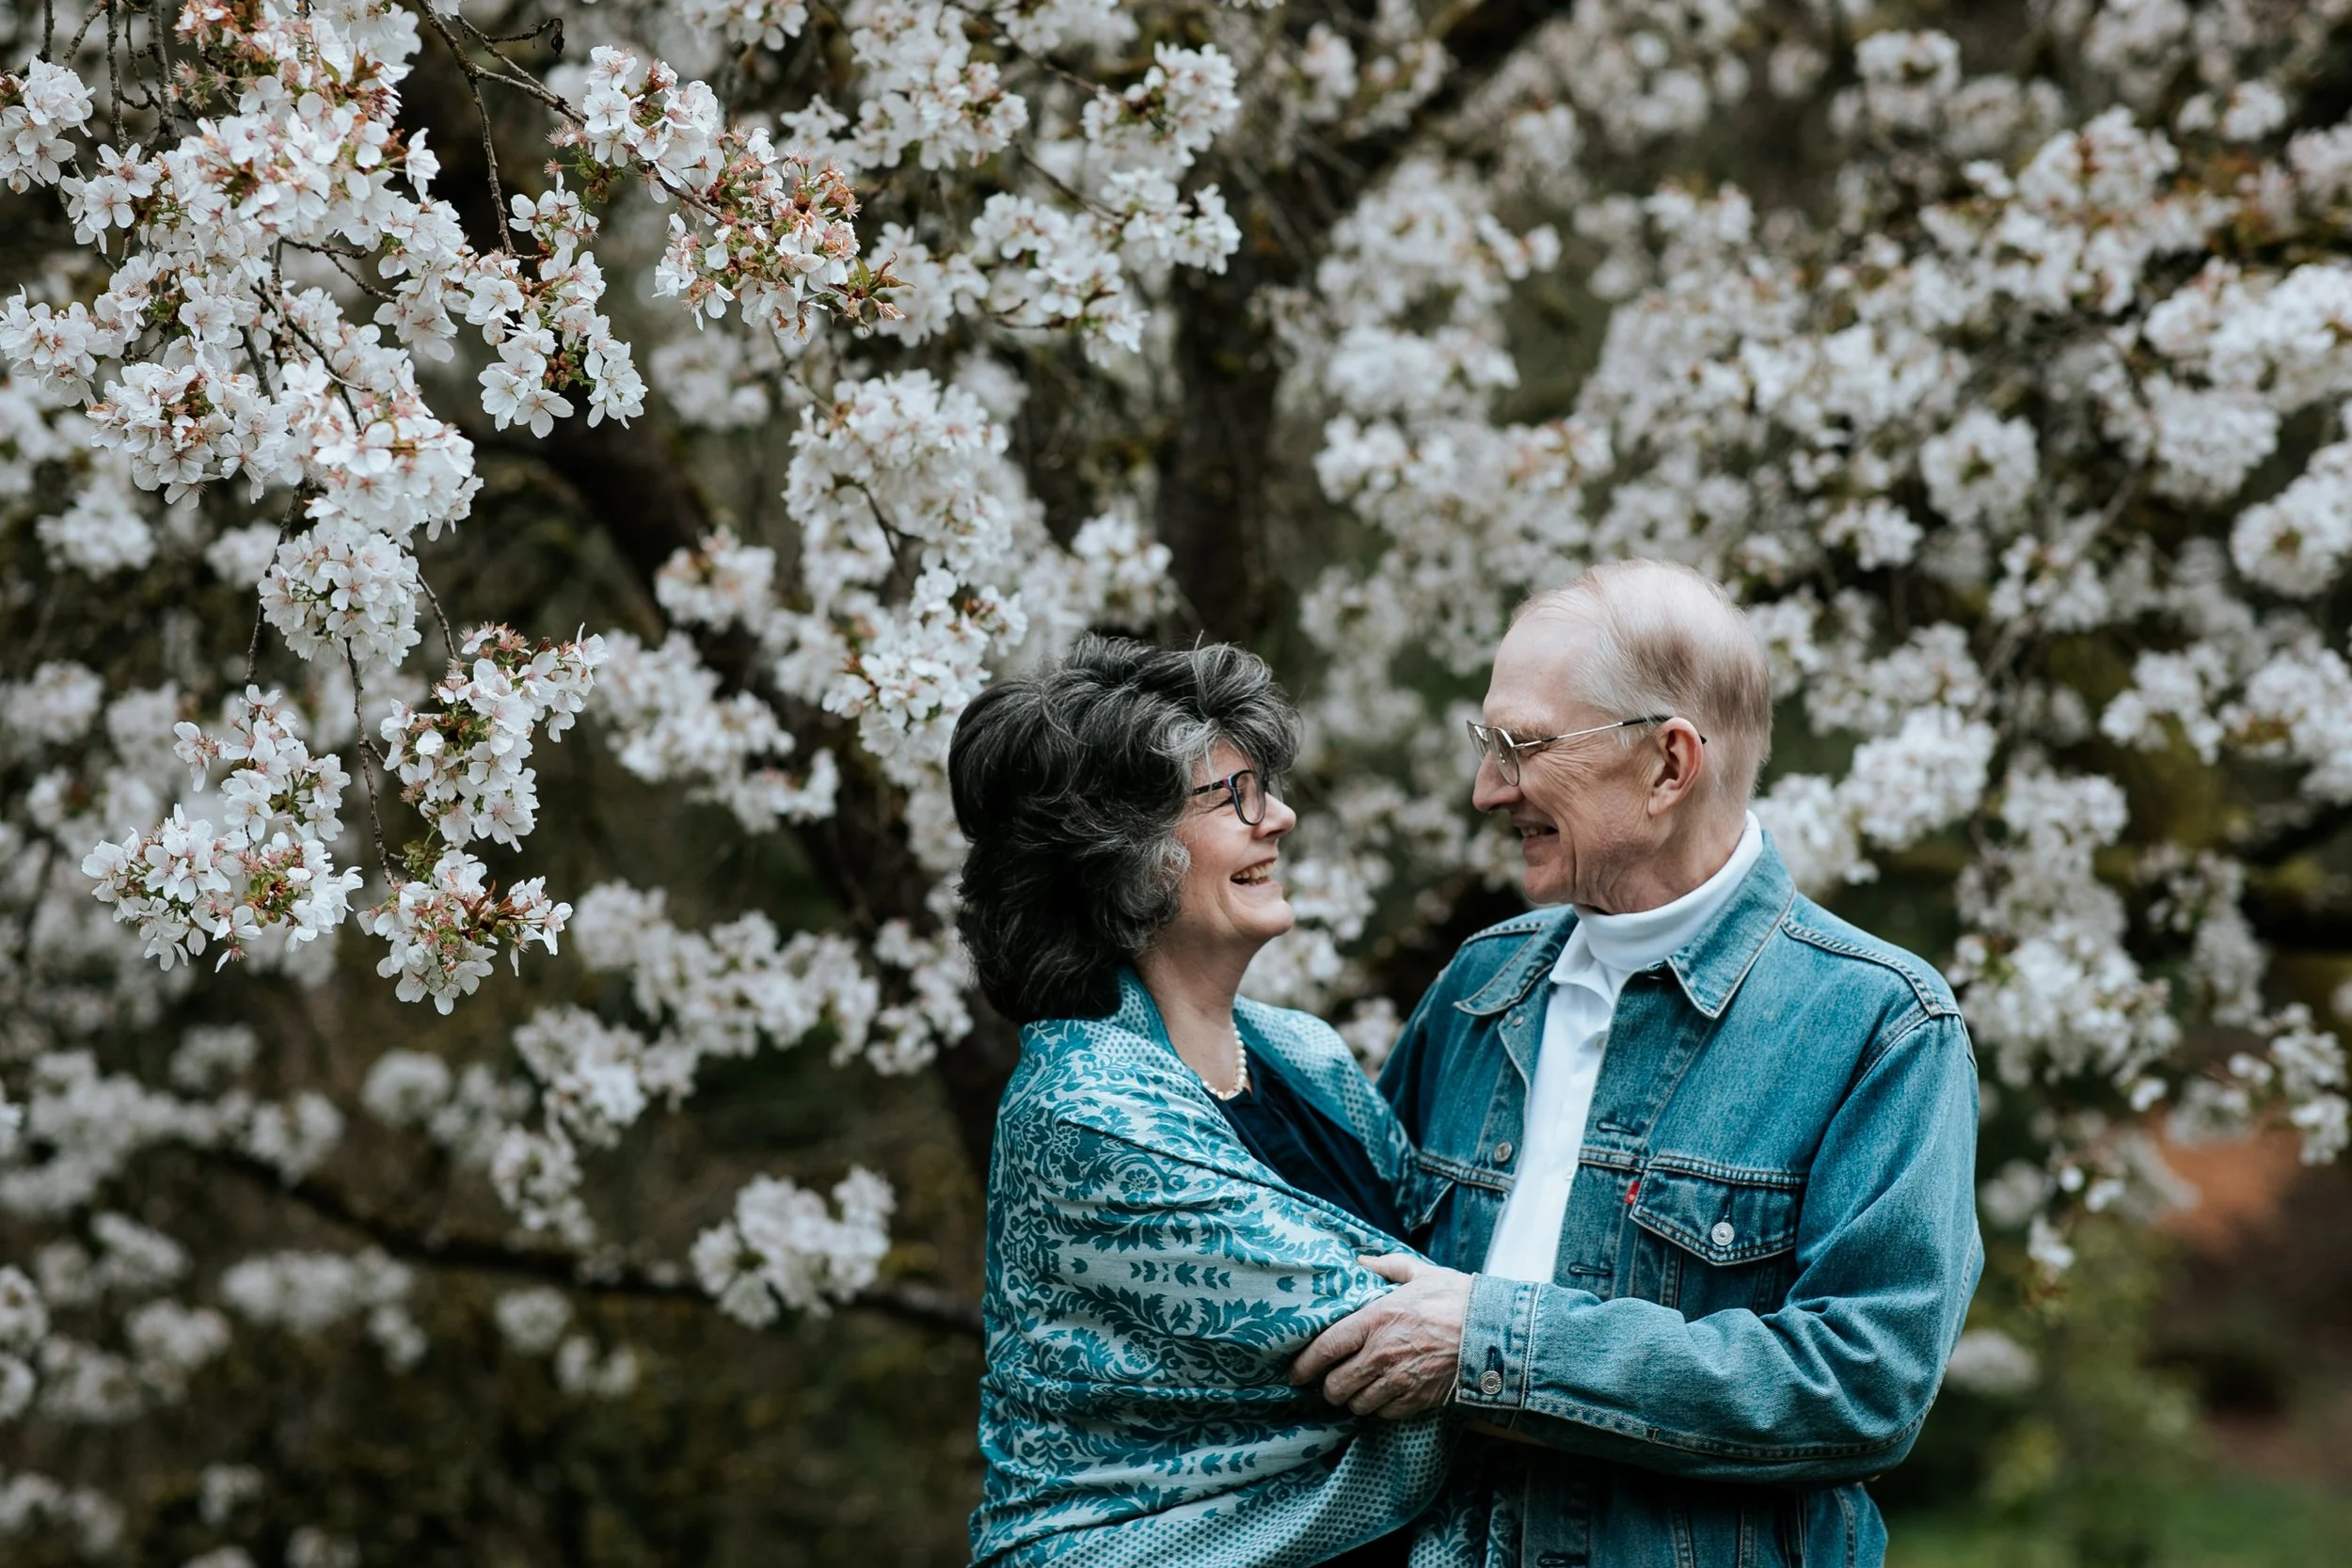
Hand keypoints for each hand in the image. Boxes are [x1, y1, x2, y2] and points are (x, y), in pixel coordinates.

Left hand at [1288, 1253, 1472, 1417]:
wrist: (1493, 1331)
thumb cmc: (1456, 1298)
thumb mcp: (1419, 1272)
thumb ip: (1385, 1267)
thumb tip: (1360, 1261)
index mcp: (1375, 1319)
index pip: (1326, 1348)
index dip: (1305, 1365)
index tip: (1295, 1372)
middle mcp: (1381, 1353)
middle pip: (1336, 1385)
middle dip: (1328, 1387)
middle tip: (1329, 1382)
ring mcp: (1399, 1380)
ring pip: (1357, 1404)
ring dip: (1353, 1399)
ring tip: (1356, 1390)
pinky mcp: (1417, 1399)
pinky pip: (1384, 1414)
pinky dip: (1379, 1408)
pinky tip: (1383, 1396)